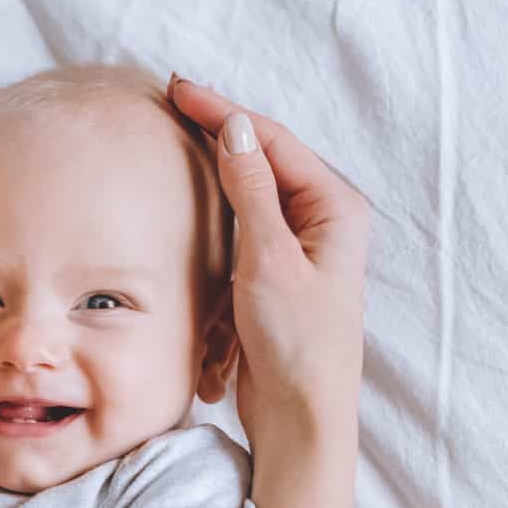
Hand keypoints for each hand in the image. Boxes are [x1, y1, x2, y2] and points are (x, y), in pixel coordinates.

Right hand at [168, 78, 369, 449]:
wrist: (302, 419)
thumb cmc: (298, 345)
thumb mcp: (270, 260)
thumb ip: (253, 191)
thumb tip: (235, 127)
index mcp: (334, 207)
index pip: (270, 140)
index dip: (223, 112)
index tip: (178, 89)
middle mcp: (322, 220)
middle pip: (263, 158)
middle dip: (219, 130)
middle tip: (173, 101)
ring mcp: (300, 248)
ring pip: (251, 191)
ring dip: (216, 167)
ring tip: (177, 137)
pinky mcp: (278, 275)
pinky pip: (244, 226)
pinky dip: (217, 209)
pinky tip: (191, 196)